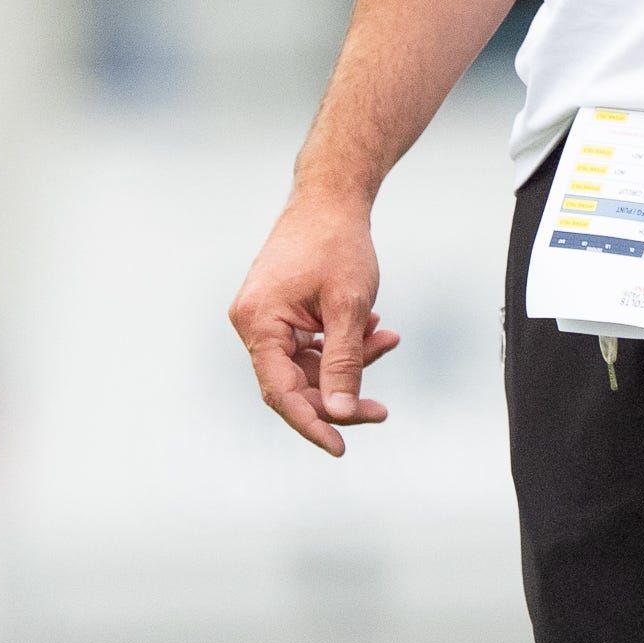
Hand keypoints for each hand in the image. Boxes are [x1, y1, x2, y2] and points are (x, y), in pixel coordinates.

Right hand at [229, 184, 402, 453]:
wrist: (332, 194)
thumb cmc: (338, 243)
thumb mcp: (349, 306)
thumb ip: (344, 362)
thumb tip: (339, 414)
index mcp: (258, 323)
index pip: (281, 392)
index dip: (311, 424)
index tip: (341, 448)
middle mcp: (254, 324)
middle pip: (295, 383)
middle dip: (340, 394)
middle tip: (382, 409)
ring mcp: (266, 318)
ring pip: (308, 365)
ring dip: (350, 362)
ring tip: (389, 338)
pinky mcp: (283, 311)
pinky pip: (311, 344)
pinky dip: (343, 343)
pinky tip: (377, 328)